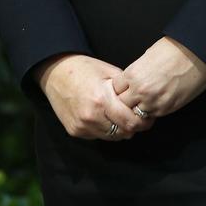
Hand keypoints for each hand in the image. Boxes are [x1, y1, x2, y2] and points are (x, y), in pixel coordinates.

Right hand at [33, 53, 156, 140]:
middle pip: (122, 132)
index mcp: (101, 99)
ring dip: (121, 129)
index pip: (129, 121)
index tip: (149, 115)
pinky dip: (106, 129)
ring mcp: (81, 126)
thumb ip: (125, 89)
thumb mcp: (109, 72)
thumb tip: (143, 100)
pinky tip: (108, 117)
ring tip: (125, 117)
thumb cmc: (85, 69)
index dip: (142, 120)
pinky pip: (98, 136)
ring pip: (111, 137)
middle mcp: (90, 116)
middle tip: (141, 118)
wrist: (56, 73)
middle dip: (134, 126)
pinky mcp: (75, 131)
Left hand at [115, 36, 205, 117]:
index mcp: (133, 74)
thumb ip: (136, 71)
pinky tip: (157, 101)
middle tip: (131, 98)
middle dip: (125, 101)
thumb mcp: (147, 56)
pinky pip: (152, 115)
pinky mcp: (166, 108)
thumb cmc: (173, 49)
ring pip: (135, 114)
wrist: (196, 53)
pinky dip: (152, 111)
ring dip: (138, 109)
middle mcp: (140, 90)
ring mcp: (153, 102)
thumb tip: (131, 80)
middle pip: (121, 105)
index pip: (114, 89)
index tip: (123, 88)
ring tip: (145, 101)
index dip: (119, 88)